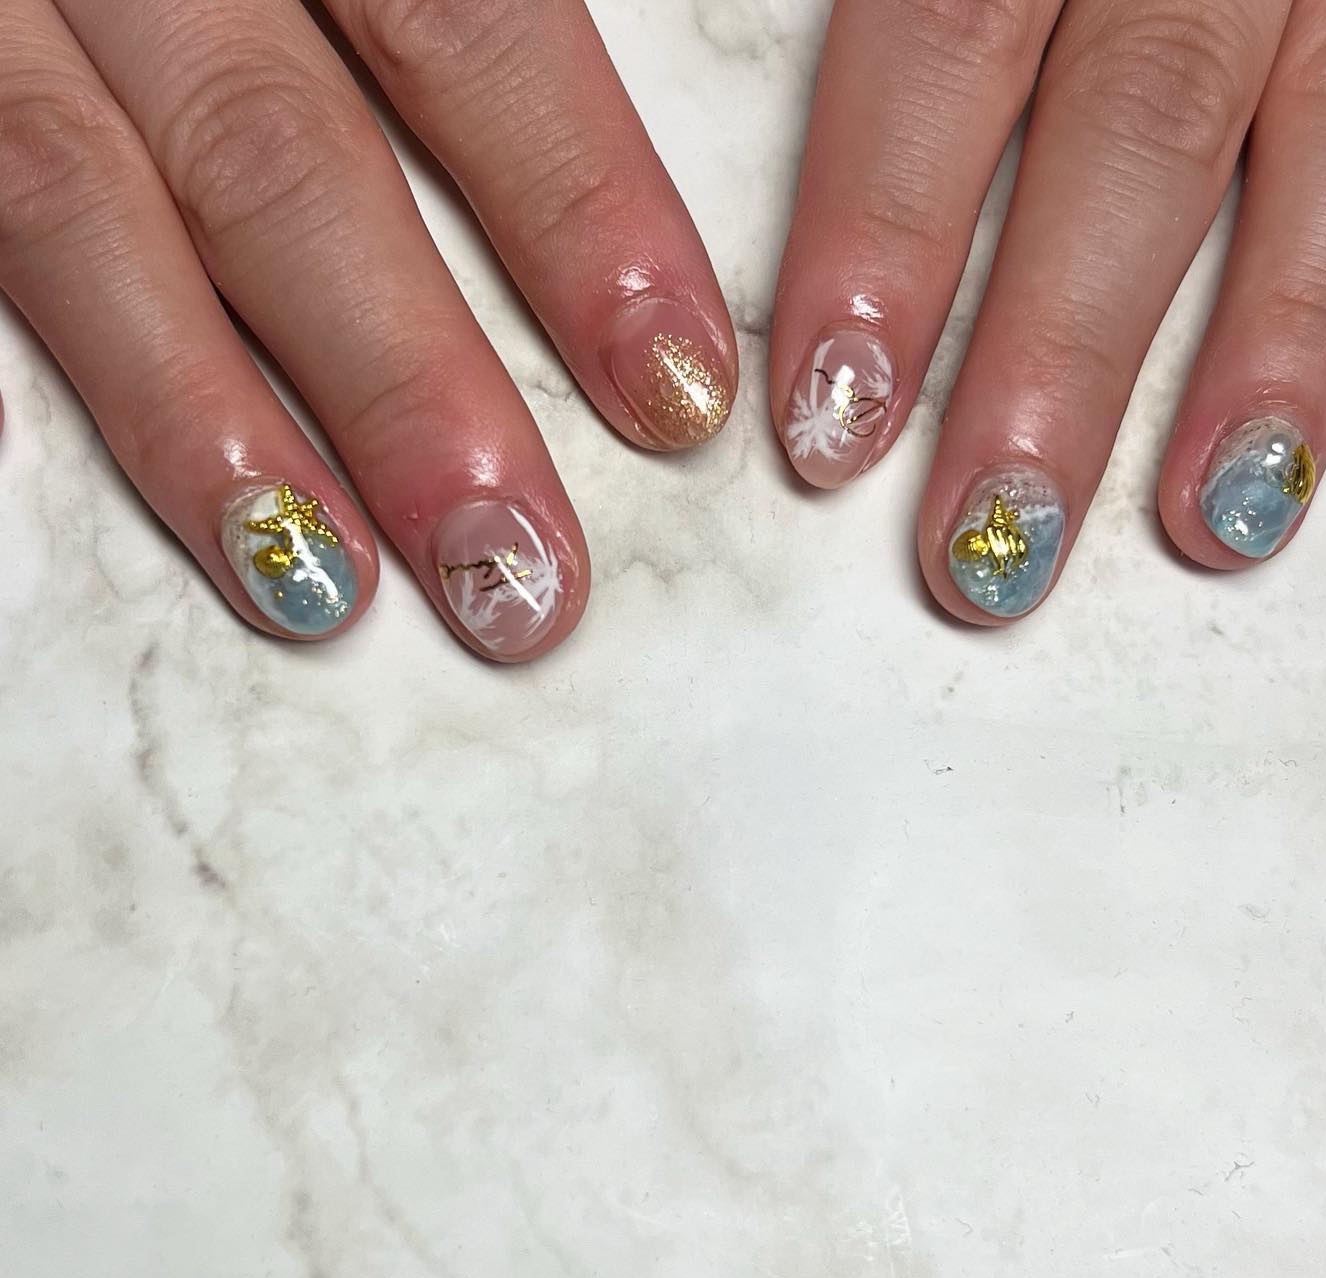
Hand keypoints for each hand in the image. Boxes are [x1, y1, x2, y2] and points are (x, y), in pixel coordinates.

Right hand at [0, 0, 735, 657]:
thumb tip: (545, 118)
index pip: (472, 28)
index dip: (583, 217)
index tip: (678, 392)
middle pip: (285, 158)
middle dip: (410, 384)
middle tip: (520, 572)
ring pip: (80, 201)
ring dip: (209, 421)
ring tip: (322, 592)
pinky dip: (19, 351)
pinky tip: (80, 467)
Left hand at [770, 0, 1325, 621]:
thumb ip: (897, 17)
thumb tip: (755, 212)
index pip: (939, 36)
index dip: (882, 235)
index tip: (828, 413)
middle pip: (1127, 116)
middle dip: (1050, 350)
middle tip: (980, 535)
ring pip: (1311, 126)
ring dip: (1248, 353)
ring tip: (1197, 525)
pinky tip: (1285, 452)